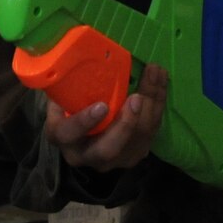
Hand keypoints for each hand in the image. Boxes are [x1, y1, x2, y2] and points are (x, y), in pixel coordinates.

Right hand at [46, 63, 166, 172]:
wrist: (85, 129)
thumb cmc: (70, 105)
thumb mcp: (62, 95)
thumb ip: (65, 86)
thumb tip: (71, 63)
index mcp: (64, 137)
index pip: (69, 134)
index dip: (84, 122)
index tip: (102, 106)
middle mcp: (87, 155)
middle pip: (108, 149)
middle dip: (126, 125)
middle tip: (136, 98)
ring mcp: (114, 159)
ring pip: (136, 140)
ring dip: (150, 106)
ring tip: (155, 74)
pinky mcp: (135, 153)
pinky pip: (151, 131)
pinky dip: (158, 104)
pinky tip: (160, 80)